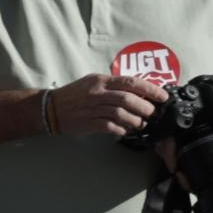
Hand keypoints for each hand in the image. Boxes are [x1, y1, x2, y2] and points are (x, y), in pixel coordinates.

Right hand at [46, 71, 162, 141]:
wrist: (50, 108)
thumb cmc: (74, 95)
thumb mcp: (93, 83)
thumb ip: (114, 86)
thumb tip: (139, 93)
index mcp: (101, 81)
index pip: (130, 82)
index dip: (150, 89)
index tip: (162, 96)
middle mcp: (97, 93)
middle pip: (128, 99)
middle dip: (145, 107)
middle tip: (153, 113)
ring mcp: (92, 108)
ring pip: (120, 114)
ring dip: (135, 121)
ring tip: (141, 124)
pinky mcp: (87, 122)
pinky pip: (110, 127)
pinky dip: (122, 129)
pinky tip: (126, 131)